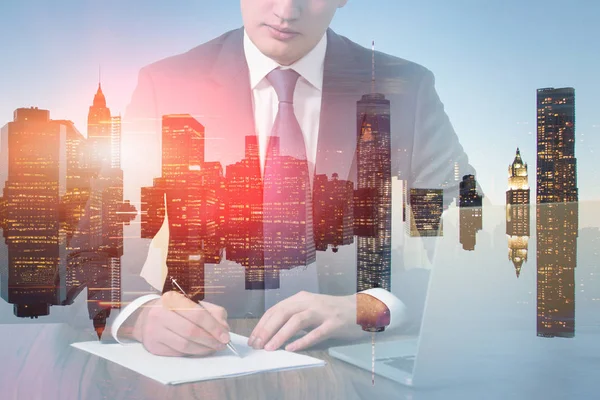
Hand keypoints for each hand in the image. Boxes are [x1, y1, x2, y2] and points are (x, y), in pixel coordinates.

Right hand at [130, 291, 230, 356]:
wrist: (143, 318)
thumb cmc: (173, 310)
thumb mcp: (191, 303)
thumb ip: (211, 312)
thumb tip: (224, 328)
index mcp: (172, 299)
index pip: (197, 314)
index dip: (214, 327)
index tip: (226, 336)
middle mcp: (160, 314)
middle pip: (191, 331)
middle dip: (211, 340)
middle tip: (222, 344)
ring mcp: (155, 332)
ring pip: (185, 345)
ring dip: (204, 349)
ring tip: (213, 348)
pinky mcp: (154, 347)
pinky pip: (178, 353)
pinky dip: (193, 353)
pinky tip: (200, 349)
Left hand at [248, 291, 364, 351]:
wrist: (361, 309)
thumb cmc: (332, 312)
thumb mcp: (310, 310)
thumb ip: (294, 317)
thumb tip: (271, 333)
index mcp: (301, 298)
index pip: (276, 309)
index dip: (262, 323)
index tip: (253, 338)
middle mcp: (310, 301)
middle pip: (283, 313)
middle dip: (266, 329)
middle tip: (256, 344)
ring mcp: (323, 311)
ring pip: (297, 321)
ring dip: (280, 335)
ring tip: (269, 348)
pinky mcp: (334, 323)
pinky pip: (316, 332)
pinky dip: (302, 341)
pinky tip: (292, 349)